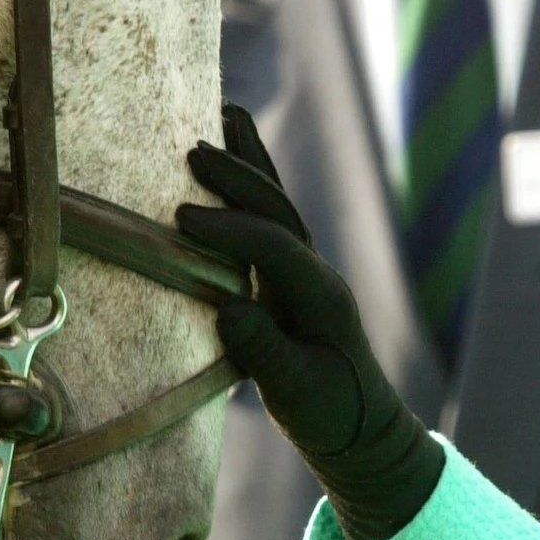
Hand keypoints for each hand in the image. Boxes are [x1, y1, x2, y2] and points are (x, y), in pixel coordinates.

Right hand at [177, 104, 443, 539]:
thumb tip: (228, 309)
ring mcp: (305, 268)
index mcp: (320, 297)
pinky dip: (250, 180)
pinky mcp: (289, 274)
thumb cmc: (328, 414)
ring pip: (276, 203)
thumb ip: (264, 352)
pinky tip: (231, 150)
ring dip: (250, 162)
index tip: (180, 220)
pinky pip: (268, 216)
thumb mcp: (294, 393)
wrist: (359, 425)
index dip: (230, 230)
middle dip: (239, 178)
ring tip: (224, 114)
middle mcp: (316, 271)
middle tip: (192, 151)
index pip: (275, 248)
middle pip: (278, 210)